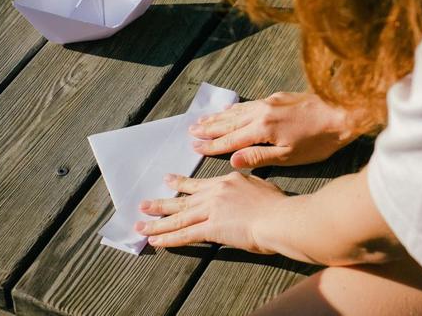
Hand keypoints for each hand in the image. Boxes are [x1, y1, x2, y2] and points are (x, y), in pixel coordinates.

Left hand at [137, 172, 284, 252]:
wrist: (280, 217)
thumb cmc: (278, 205)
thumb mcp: (261, 185)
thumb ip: (248, 186)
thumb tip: (245, 189)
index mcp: (229, 180)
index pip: (200, 184)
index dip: (182, 184)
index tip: (169, 180)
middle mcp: (216, 192)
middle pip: (184, 199)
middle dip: (162, 203)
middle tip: (144, 204)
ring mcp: (212, 210)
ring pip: (179, 216)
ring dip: (157, 223)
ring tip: (141, 225)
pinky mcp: (212, 228)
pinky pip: (186, 234)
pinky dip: (169, 239)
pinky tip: (157, 241)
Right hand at [189, 92, 358, 167]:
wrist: (344, 113)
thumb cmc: (320, 141)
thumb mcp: (289, 156)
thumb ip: (259, 157)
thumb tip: (232, 160)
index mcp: (263, 129)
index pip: (230, 139)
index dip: (212, 145)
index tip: (195, 147)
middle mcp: (263, 111)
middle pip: (229, 122)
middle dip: (209, 128)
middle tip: (191, 132)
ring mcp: (271, 102)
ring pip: (238, 111)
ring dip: (219, 117)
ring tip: (202, 120)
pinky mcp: (280, 97)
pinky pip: (250, 104)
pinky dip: (236, 108)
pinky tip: (230, 109)